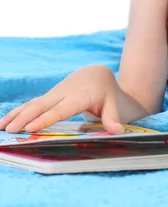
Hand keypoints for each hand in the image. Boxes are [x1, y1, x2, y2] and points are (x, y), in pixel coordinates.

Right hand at [0, 65, 124, 134]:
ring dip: (16, 115)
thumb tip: (118, 131)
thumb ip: (113, 118)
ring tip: (1, 128)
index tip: (31, 127)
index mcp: (78, 97)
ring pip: (33, 104)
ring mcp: (53, 95)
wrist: (96, 75)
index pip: (60, 110)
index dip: (45, 118)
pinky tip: (4, 122)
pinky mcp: (48, 98)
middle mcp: (62, 94)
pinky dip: (18, 113)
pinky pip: (31, 105)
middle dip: (25, 118)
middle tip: (11, 130)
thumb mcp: (113, 104)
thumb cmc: (106, 92)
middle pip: (41, 106)